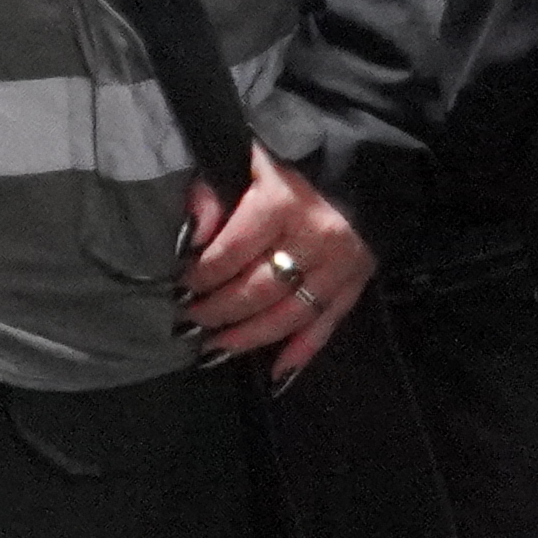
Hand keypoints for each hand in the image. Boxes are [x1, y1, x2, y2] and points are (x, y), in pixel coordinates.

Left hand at [180, 150, 374, 381]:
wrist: (353, 167)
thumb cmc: (287, 166)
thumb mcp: (244, 162)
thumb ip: (212, 194)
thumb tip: (191, 239)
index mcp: (283, 204)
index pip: (232, 252)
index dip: (202, 275)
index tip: (180, 287)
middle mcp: (316, 239)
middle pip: (258, 290)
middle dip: (218, 311)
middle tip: (190, 324)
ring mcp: (340, 267)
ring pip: (288, 316)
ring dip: (248, 338)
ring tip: (213, 349)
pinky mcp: (356, 285)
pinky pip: (326, 327)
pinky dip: (300, 353)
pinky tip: (275, 375)